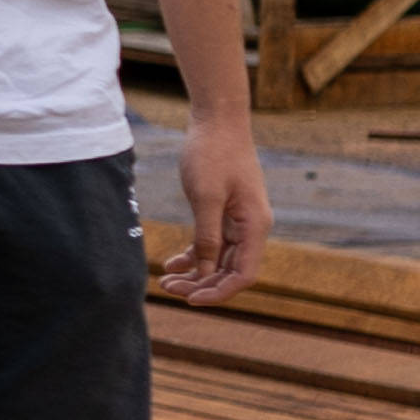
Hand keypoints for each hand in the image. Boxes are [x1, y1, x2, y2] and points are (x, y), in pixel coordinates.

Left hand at [159, 113, 269, 303]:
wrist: (217, 121)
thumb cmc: (213, 153)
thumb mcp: (206, 196)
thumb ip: (207, 235)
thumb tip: (204, 272)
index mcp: (254, 226)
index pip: (243, 275)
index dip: (219, 292)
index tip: (191, 299)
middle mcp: (251, 228)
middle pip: (230, 271)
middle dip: (201, 285)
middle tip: (168, 289)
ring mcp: (239, 221)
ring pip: (219, 260)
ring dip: (195, 273)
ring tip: (165, 282)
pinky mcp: (225, 213)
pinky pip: (211, 244)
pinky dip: (193, 256)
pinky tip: (170, 264)